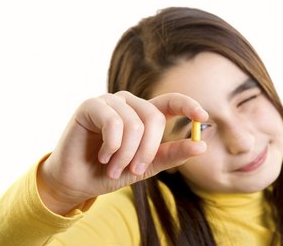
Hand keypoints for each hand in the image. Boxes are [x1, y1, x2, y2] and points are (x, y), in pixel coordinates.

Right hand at [37, 91, 207, 214]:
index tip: (203, 117)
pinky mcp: (91, 105)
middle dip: (147, 150)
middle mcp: (129, 104)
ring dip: (126, 154)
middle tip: (134, 170)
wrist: (79, 182)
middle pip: (154, 117)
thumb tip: (202, 145)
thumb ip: (172, 154)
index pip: (171, 102)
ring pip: (134, 123)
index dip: (188, 106)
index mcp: (144, 115)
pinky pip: (113, 121)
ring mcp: (110, 102)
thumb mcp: (147, 166)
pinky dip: (112, 146)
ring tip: (114, 168)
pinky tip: (103, 157)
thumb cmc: (112, 172)